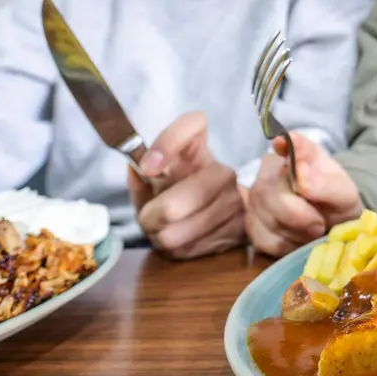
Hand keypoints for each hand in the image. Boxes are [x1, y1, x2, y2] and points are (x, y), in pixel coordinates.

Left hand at [128, 111, 245, 259]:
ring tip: (167, 230)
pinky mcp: (239, 230)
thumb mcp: (154, 186)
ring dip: (162, 238)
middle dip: (150, 219)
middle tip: (150, 219)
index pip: (193, 125)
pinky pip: (191, 250)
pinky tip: (185, 240)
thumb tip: (136, 170)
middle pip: (171, 206)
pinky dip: (180, 250)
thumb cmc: (179, 196)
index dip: (167, 143)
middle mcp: (223, 172)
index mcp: (199, 150)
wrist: (223, 220)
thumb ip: (140, 180)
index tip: (148, 168)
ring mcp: (235, 201)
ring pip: (175, 235)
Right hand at [244, 133, 362, 257]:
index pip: (286, 146)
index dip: (285, 146)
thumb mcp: (343, 193)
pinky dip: (286, 245)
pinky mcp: (251, 226)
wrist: (332, 227)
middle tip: (320, 224)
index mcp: (294, 154)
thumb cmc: (336, 203)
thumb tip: (301, 175)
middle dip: (299, 215)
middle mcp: (267, 172)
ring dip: (296, 232)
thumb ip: (326, 184)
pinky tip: (297, 238)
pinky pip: (264, 239)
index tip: (282, 143)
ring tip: (312, 229)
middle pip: (269, 193)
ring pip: (267, 219)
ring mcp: (254, 199)